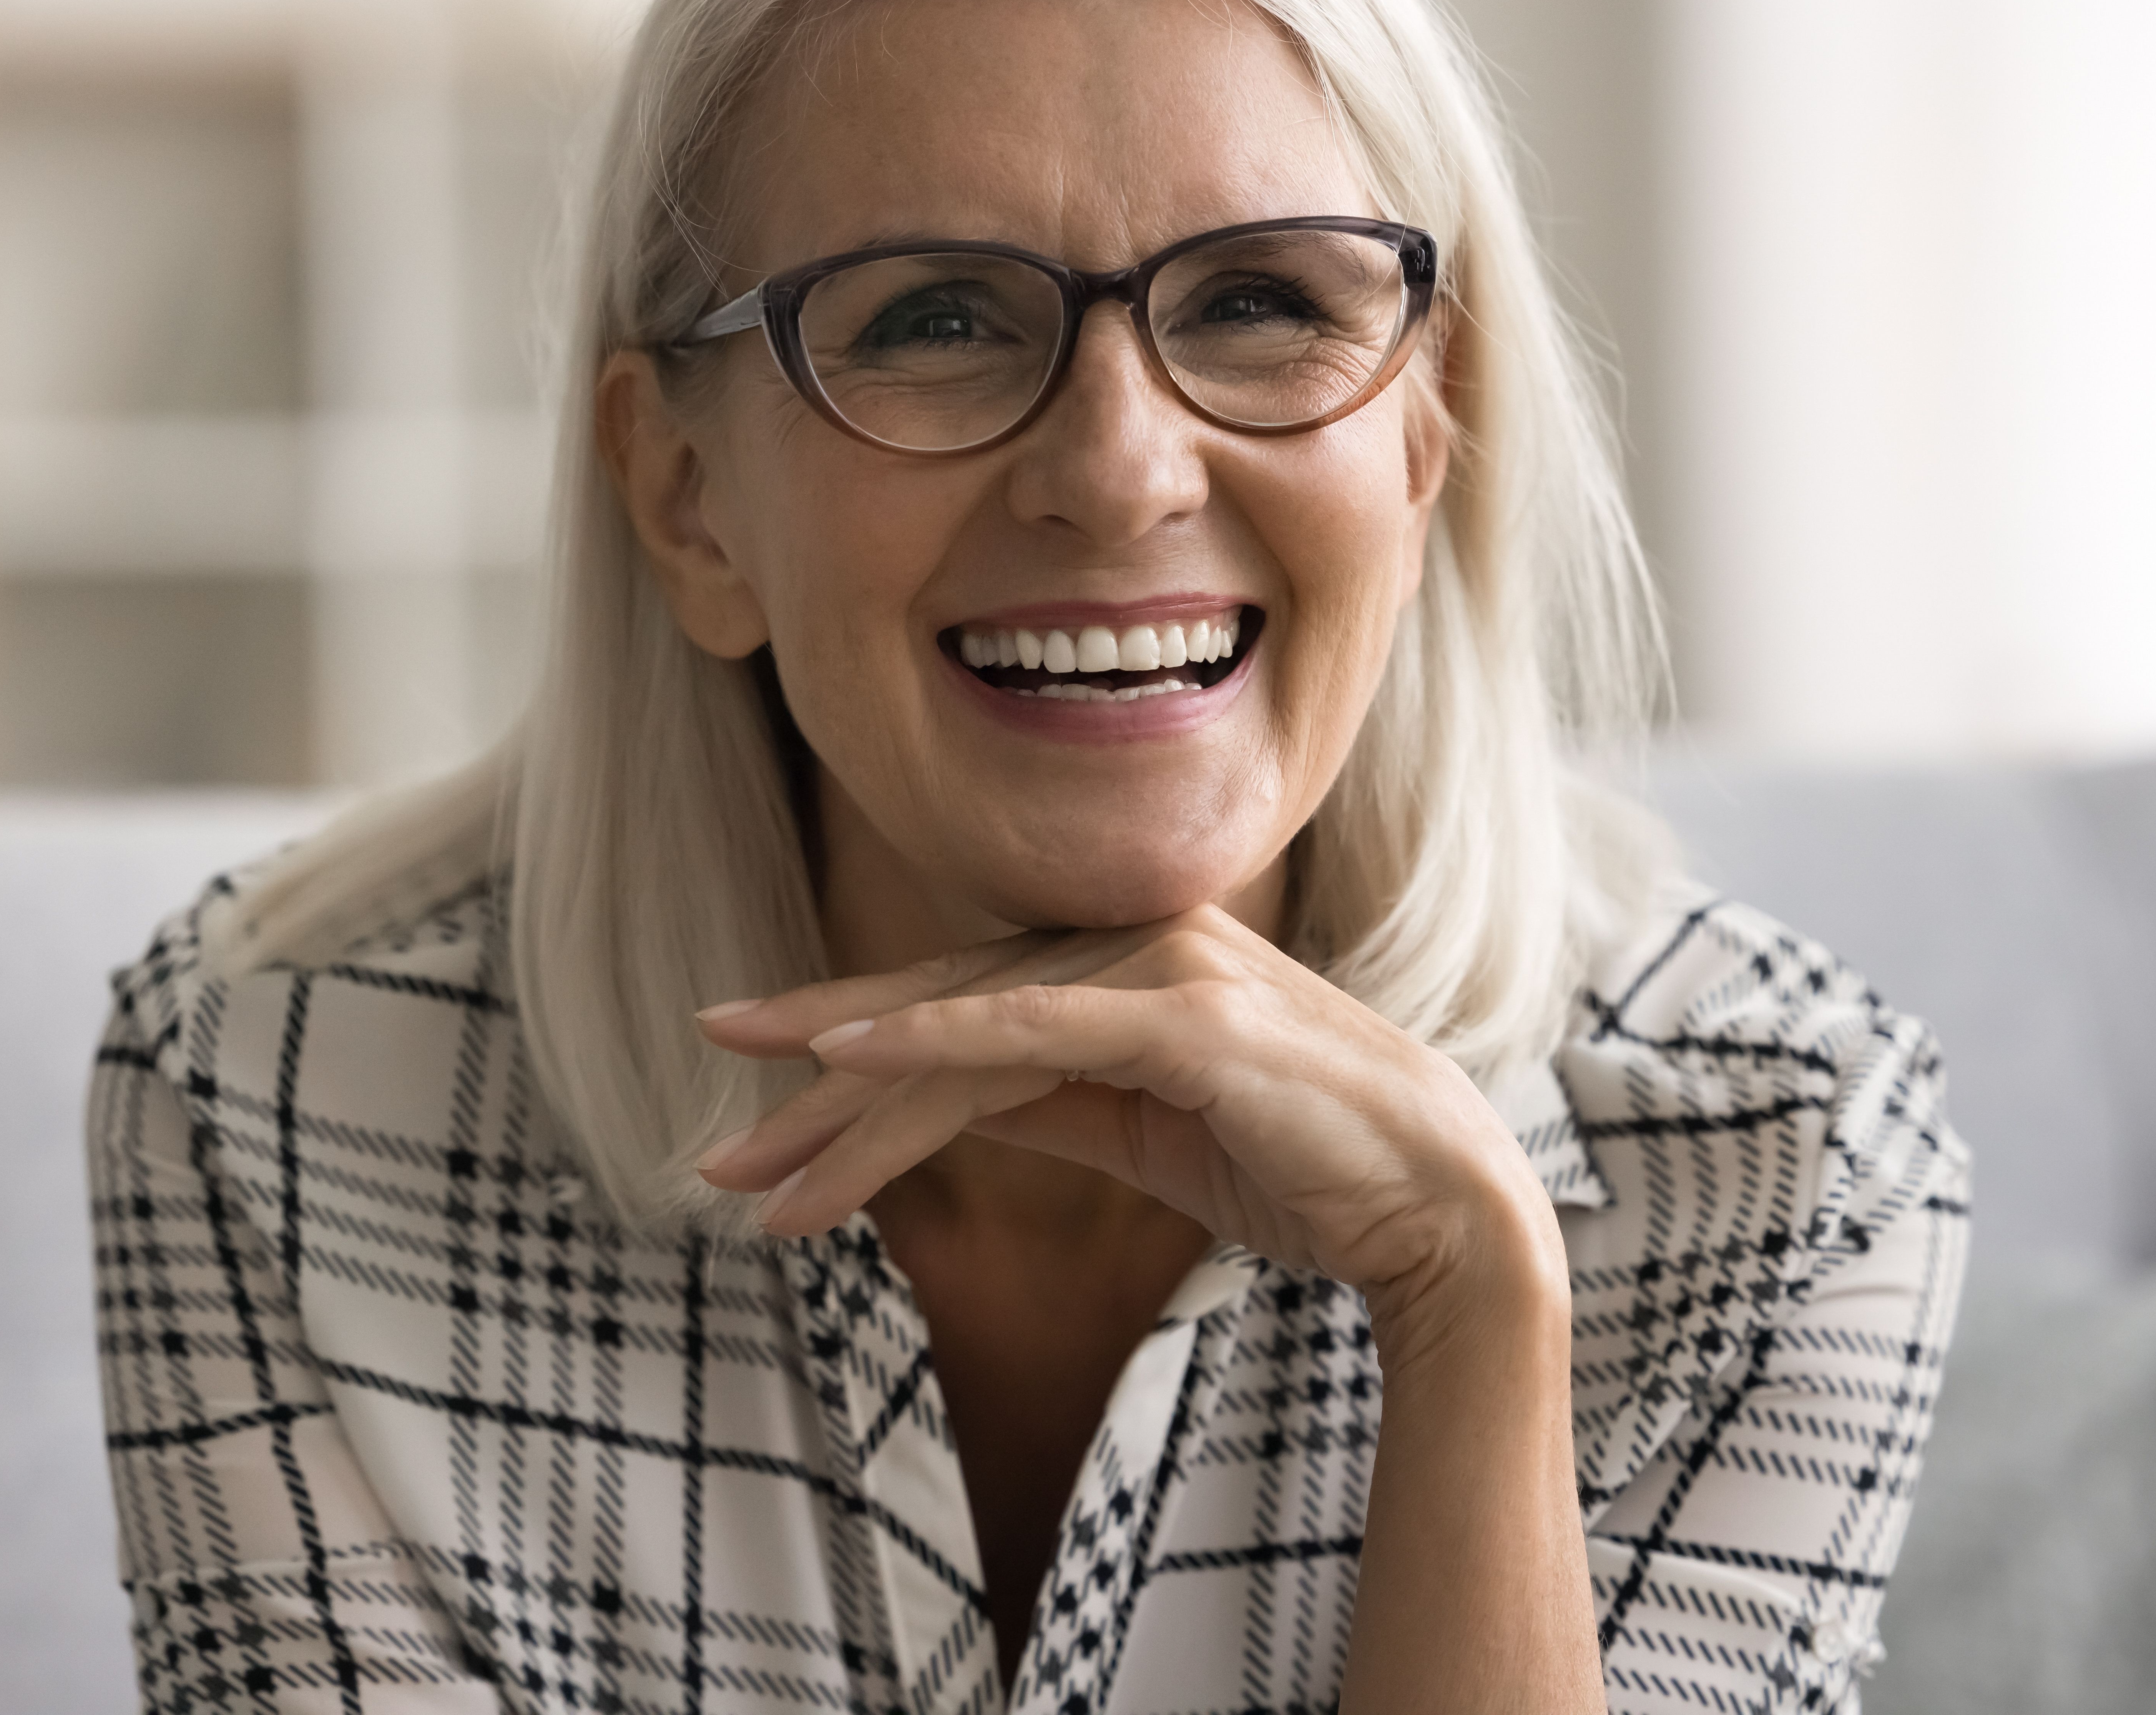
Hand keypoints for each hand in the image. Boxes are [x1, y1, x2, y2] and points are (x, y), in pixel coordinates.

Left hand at [692, 907, 1566, 1323]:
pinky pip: (1035, 1028)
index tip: (755, 1091)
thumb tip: (945, 1106)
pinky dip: (936, 1038)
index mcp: (1131, 969)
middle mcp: (1138, 946)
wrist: (1439, 1209)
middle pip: (945, 1011)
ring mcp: (1166, 972)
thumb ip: (1053, 1101)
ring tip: (754, 1165)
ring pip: (970, 1033)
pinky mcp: (1190, 1021)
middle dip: (819, 1080)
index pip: (964, 1007)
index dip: (853, 1044)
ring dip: (851, 1102)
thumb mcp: (1146, 1135)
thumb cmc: (1308, 1167)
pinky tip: (848, 1055)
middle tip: (716, 1144)